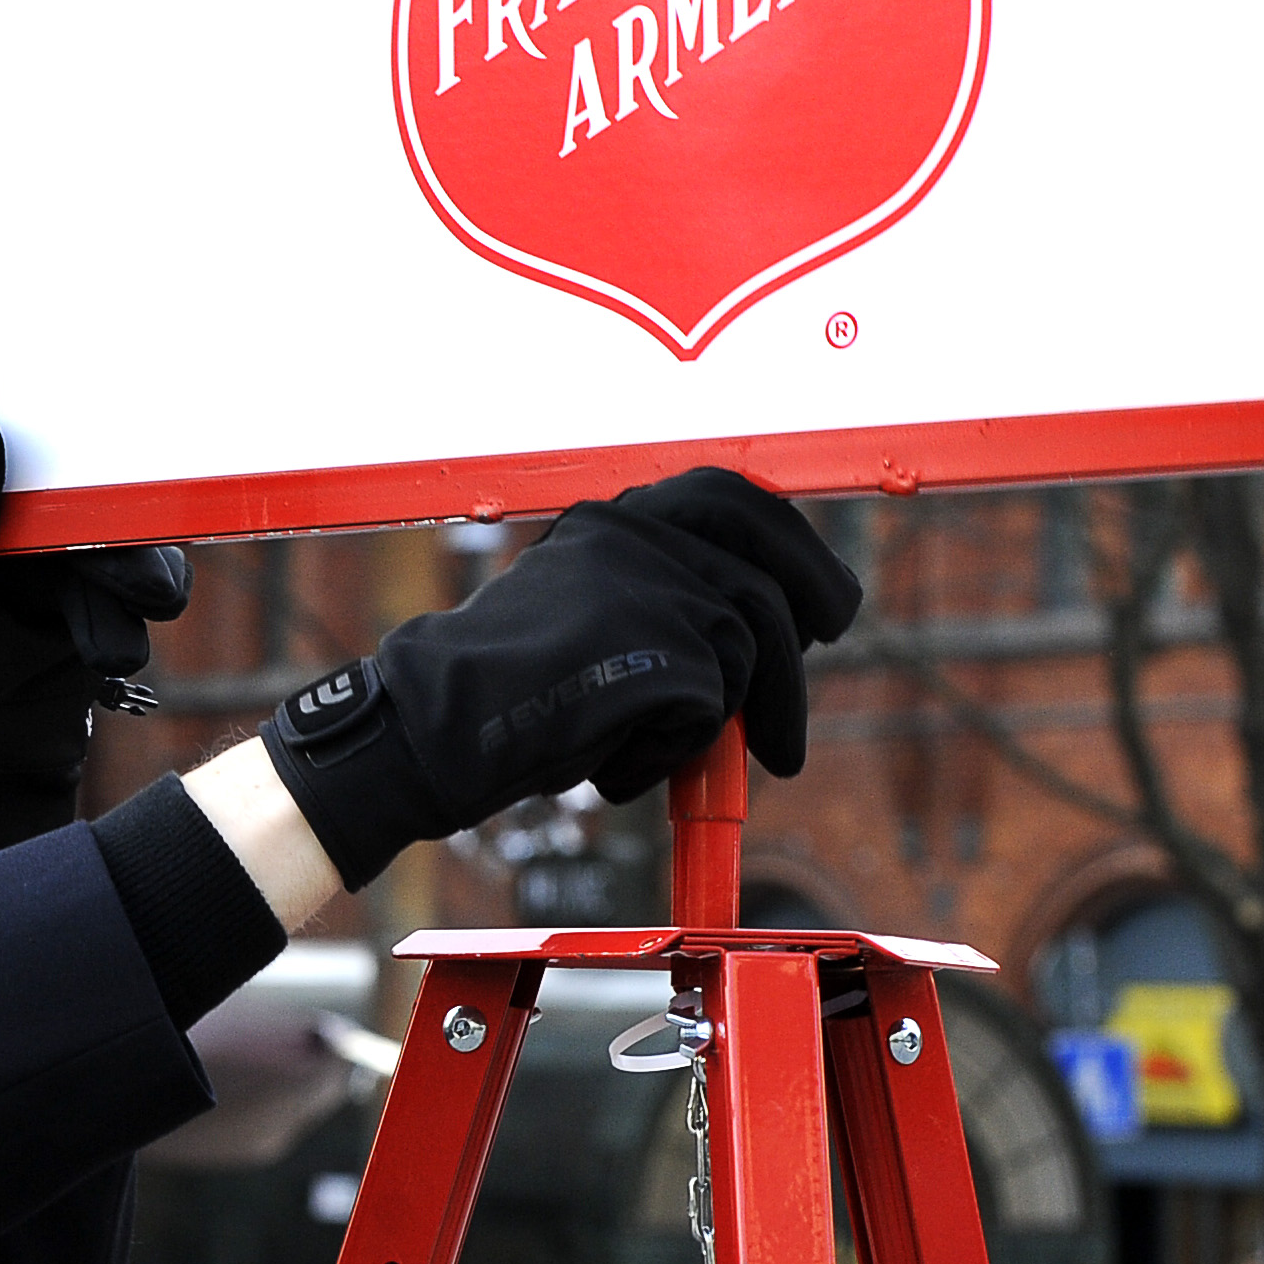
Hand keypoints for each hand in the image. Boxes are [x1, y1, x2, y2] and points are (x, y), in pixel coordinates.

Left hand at [0, 403, 189, 876]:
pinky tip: (111, 656)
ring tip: (109, 649)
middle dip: (107, 531)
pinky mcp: (92, 603)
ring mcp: (47, 565)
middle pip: (73, 488)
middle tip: (130, 579)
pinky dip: (138, 613)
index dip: (47, 439)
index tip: (88, 446)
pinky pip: (140, 581)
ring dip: (128, 583)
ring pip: (116, 535)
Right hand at [256, 467, 860, 888]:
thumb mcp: (586, 616)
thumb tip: (756, 627)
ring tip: (690, 759)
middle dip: (815, 598)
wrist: (434, 726)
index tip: (812, 591)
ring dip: (745, 713)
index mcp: (613, 519)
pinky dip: (675, 753)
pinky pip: (712, 711)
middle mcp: (636, 535)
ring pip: (749, 648)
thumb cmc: (501, 691)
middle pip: (766, 560)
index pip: (727, 499)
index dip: (785, 543)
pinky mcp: (664, 647)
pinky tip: (616, 764)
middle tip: (829, 638)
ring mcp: (653, 586)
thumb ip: (656, 603)